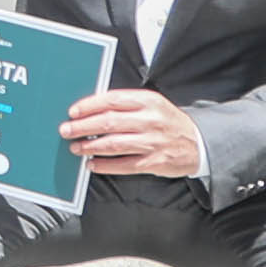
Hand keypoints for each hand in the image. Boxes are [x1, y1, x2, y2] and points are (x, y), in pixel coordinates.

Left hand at [60, 86, 205, 178]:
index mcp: (148, 101)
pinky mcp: (155, 162)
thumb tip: (91, 109)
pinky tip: (92, 164)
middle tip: (66, 130)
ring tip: (75, 147)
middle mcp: (150, 120)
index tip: (72, 112)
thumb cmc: (167, 122)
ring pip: (114, 144)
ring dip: (91, 146)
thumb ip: (125, 105)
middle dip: (83, 127)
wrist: (199, 143)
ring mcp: (153, 142)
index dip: (89, 106)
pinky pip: (125, 165)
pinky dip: (106, 165)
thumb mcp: (151, 105)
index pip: (112, 100)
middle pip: (109, 122)